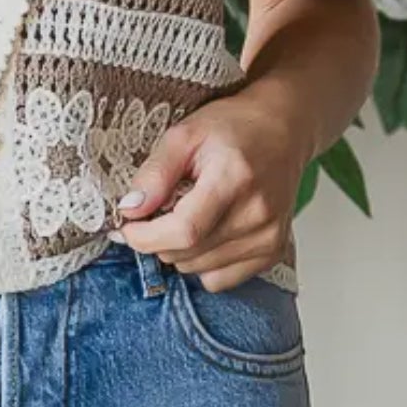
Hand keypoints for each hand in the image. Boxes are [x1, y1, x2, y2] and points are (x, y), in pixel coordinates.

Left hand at [110, 91, 311, 290]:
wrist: (281, 130)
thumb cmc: (233, 127)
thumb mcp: (184, 135)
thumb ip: (155, 173)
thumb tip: (130, 210)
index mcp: (234, 180)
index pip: (184, 230)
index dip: (145, 236)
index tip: (125, 225)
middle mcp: (257, 214)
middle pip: (187, 253)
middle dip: (157, 238)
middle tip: (156, 210)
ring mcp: (268, 237)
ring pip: (198, 269)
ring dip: (179, 250)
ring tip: (187, 213)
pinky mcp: (272, 252)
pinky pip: (219, 279)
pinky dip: (202, 262)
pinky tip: (206, 231)